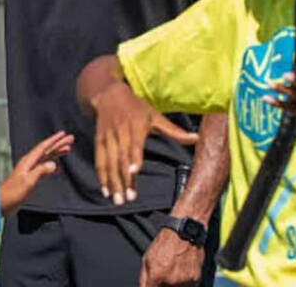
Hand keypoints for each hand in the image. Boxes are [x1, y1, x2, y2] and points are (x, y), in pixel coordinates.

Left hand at [0, 131, 73, 212]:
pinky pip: (44, 166)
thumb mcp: (28, 181)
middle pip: (46, 150)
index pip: (43, 147)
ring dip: (56, 152)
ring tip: (67, 149)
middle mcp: (29, 163)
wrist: (2, 201)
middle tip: (70, 139)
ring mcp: (29, 169)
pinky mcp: (30, 177)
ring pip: (46, 157)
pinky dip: (52, 164)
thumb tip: (54, 164)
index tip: (63, 134)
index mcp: (28, 162)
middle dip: (58, 144)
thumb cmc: (13, 192)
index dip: (54, 140)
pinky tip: (56, 167)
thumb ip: (41, 171)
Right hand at [92, 84, 197, 205]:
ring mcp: (107, 138)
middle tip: (128, 198)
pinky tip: (106, 191)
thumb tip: (197, 139)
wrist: (108, 95)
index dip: (134, 157)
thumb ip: (174, 131)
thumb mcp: (155, 116)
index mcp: (135, 127)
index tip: (134, 171)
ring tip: (117, 200)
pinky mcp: (99, 142)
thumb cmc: (136, 108)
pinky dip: (102, 177)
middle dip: (124, 179)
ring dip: (112, 182)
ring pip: (109, 163)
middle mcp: (120, 133)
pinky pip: (99, 161)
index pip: (134, 144)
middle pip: (121, 159)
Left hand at [139, 229, 202, 286]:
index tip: (153, 284)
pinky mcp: (195, 280)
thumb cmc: (164, 244)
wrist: (183, 234)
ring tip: (172, 273)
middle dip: (162, 285)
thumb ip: (144, 278)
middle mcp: (171, 281)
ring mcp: (184, 282)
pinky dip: (183, 283)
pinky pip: (188, 286)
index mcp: (156, 276)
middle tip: (163, 277)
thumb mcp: (147, 259)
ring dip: (173, 285)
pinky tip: (180, 272)